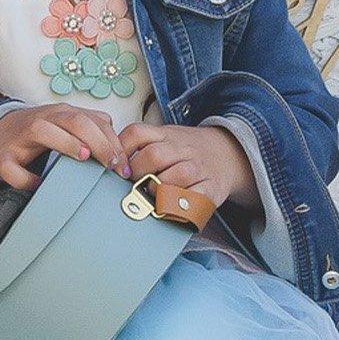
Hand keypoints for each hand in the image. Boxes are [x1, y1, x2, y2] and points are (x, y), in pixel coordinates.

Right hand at [0, 102, 129, 201]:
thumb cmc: (39, 135)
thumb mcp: (66, 128)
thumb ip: (91, 131)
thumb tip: (121, 150)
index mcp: (61, 114)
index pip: (93, 120)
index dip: (112, 141)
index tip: (124, 166)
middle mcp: (43, 119)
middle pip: (74, 121)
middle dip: (98, 142)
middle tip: (113, 166)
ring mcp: (20, 137)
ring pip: (43, 132)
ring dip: (65, 143)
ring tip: (83, 158)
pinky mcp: (2, 159)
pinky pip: (15, 169)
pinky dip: (28, 179)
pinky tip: (39, 186)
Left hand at [118, 121, 254, 205]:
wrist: (227, 154)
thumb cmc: (186, 151)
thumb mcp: (164, 139)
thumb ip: (141, 146)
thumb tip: (111, 164)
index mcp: (165, 134)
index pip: (137, 132)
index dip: (122, 150)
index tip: (117, 169)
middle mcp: (182, 148)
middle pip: (154, 155)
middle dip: (138, 174)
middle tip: (134, 186)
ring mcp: (198, 167)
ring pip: (175, 176)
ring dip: (159, 191)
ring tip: (153, 197)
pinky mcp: (211, 188)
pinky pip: (194, 197)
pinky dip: (180, 205)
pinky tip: (172, 207)